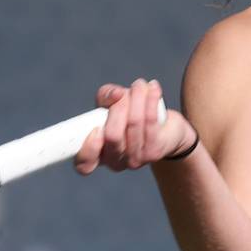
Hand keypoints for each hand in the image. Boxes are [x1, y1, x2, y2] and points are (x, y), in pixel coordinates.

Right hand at [73, 79, 196, 174]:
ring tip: (140, 85)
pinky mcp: (154, 152)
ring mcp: (136, 160)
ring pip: (134, 123)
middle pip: (113, 136)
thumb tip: (115, 94)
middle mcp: (115, 162)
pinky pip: (151, 121)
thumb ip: (105, 96)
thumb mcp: (111, 104)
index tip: (96, 128)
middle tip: (123, 94)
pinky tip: (153, 88)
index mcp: (98, 155)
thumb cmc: (130, 116)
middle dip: (118, 107)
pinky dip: (151, 100)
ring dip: (137, 97)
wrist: (165, 129)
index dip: (89, 148)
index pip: (85, 165)